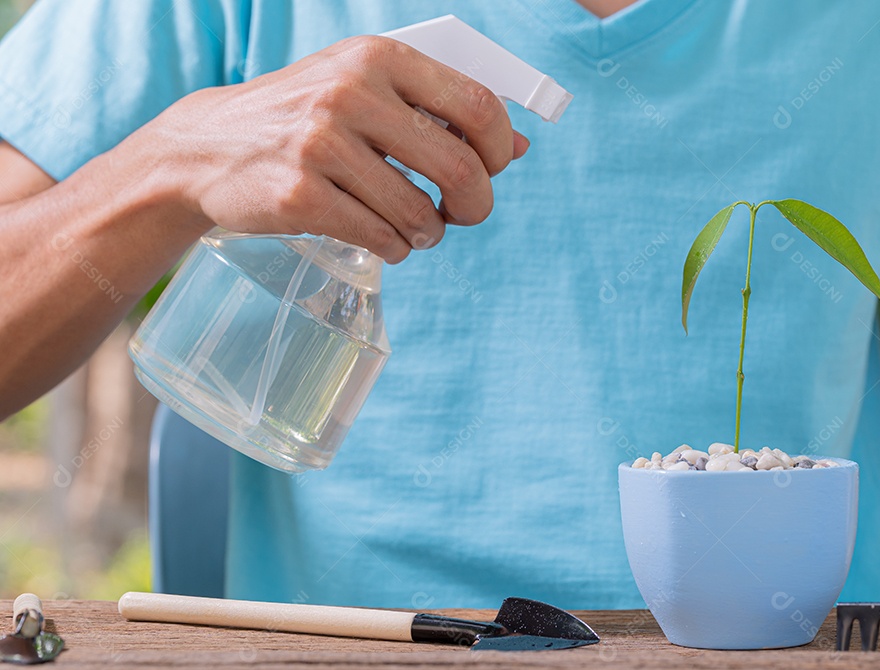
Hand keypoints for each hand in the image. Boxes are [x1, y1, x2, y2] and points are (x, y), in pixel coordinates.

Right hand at [142, 35, 528, 262]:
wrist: (207, 147)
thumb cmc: (305, 118)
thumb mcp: (368, 91)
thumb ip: (440, 110)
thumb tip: (520, 145)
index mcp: (379, 58)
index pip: (478, 104)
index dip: (499, 150)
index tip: (492, 170)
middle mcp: (351, 93)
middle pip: (460, 168)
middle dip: (474, 206)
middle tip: (462, 215)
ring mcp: (321, 145)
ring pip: (419, 213)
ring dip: (427, 233)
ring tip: (413, 228)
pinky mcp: (298, 196)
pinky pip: (379, 238)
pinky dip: (394, 248)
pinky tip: (383, 239)